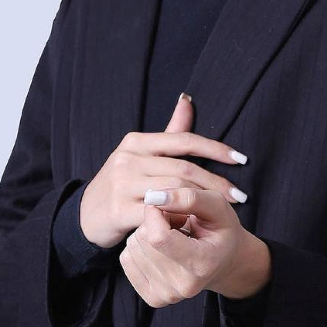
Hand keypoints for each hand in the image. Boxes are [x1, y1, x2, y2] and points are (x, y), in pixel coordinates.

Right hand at [77, 92, 247, 250]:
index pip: (184, 140)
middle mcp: (128, 159)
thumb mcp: (140, 154)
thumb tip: (188, 101)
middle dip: (216, 182)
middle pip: (183, 169)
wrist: (85, 217)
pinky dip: (180, 219)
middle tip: (240, 196)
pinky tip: (196, 225)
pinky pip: (158, 214)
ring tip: (224, 210)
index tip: (241, 159)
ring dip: (203, 202)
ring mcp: (121, 184)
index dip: (215, 149)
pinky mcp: (118, 210)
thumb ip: (168, 132)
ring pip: (174, 191)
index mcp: (136, 142)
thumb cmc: (121, 184)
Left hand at [120, 181, 271, 308]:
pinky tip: (162, 249)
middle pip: (143, 240)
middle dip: (155, 222)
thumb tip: (152, 196)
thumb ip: (188, 197)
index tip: (166, 203)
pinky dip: (140, 247)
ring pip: (133, 246)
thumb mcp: (216, 206)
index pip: (157, 237)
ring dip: (148, 233)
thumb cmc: (221, 231)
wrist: (225, 263)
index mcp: (202, 264)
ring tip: (173, 236)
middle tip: (178, 223)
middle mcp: (183, 286)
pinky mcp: (153, 298)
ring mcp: (167, 296)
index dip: (154, 212)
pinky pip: (127, 258)